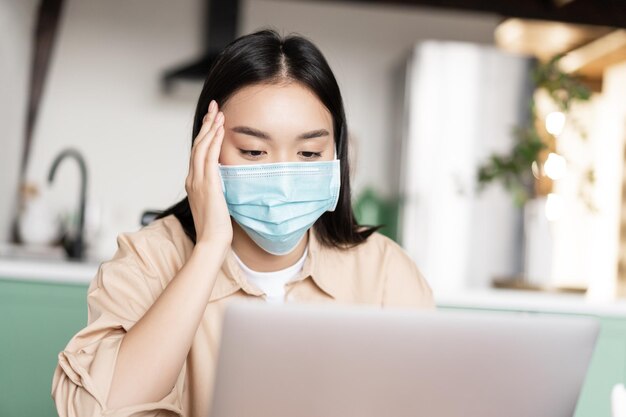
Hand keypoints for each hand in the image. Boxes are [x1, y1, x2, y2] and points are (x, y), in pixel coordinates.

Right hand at [185, 100, 231, 248]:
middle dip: (207, 124)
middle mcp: (192, 179)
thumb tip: (224, 182)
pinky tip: (220, 129)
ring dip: (211, 128)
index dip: (205, 134)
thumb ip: (216, 190)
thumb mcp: (215, 203)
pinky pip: (210, 157)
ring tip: (219, 113)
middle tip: (214, 107)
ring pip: (201, 147)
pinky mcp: (208, 185)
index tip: (212, 121)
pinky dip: (214, 141)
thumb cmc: (216, 227)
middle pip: (197, 145)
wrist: (212, 241)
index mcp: (193, 183)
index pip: (198, 153)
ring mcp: (198, 181)